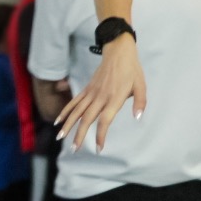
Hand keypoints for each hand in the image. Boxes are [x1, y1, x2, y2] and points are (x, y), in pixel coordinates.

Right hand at [53, 34, 145, 152]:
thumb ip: (140, 102)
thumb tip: (138, 118)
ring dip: (68, 125)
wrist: (118, 51)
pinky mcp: (87, 88)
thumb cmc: (132, 70)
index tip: (98, 148)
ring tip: (60, 137)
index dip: (100, 135)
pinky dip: (66, 111)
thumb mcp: (141, 85)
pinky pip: (74, 101)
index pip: (105, 121)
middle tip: (74, 149)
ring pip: (77, 111)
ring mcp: (91, 92)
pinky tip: (58, 121)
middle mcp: (100, 97)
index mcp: (114, 98)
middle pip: (87, 119)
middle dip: (79, 135)